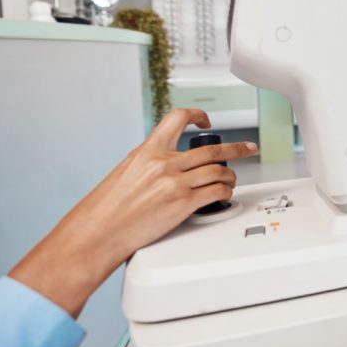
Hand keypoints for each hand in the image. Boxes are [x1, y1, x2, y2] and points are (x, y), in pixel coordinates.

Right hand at [9, 108, 257, 316]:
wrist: (99, 231)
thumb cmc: (108, 207)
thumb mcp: (126, 171)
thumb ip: (151, 161)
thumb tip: (170, 160)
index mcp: (148, 150)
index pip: (177, 119)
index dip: (197, 115)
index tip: (208, 121)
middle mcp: (164, 163)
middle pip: (211, 150)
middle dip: (236, 148)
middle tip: (248, 148)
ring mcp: (175, 183)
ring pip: (218, 171)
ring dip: (230, 176)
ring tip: (231, 179)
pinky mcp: (183, 203)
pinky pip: (216, 192)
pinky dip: (225, 192)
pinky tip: (224, 194)